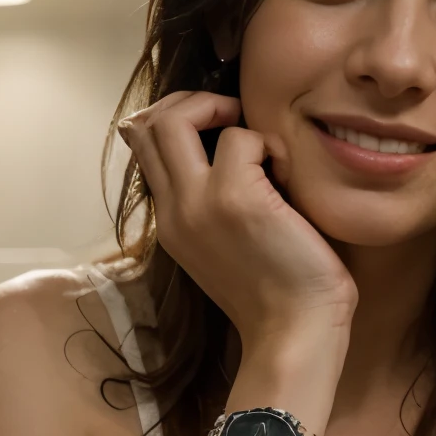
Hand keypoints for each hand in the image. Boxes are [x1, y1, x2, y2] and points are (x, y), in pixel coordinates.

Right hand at [117, 90, 355, 351]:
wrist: (295, 335)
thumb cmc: (279, 293)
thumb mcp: (229, 246)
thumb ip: (216, 205)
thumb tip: (231, 154)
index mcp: (171, 223)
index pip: (140, 146)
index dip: (171, 117)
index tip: (214, 126)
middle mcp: (174, 211)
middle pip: (146, 123)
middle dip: (189, 101)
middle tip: (231, 116)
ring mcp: (199, 205)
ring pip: (175, 119)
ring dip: (223, 112)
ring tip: (259, 145)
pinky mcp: (237, 200)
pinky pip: (242, 138)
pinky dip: (269, 144)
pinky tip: (289, 177)